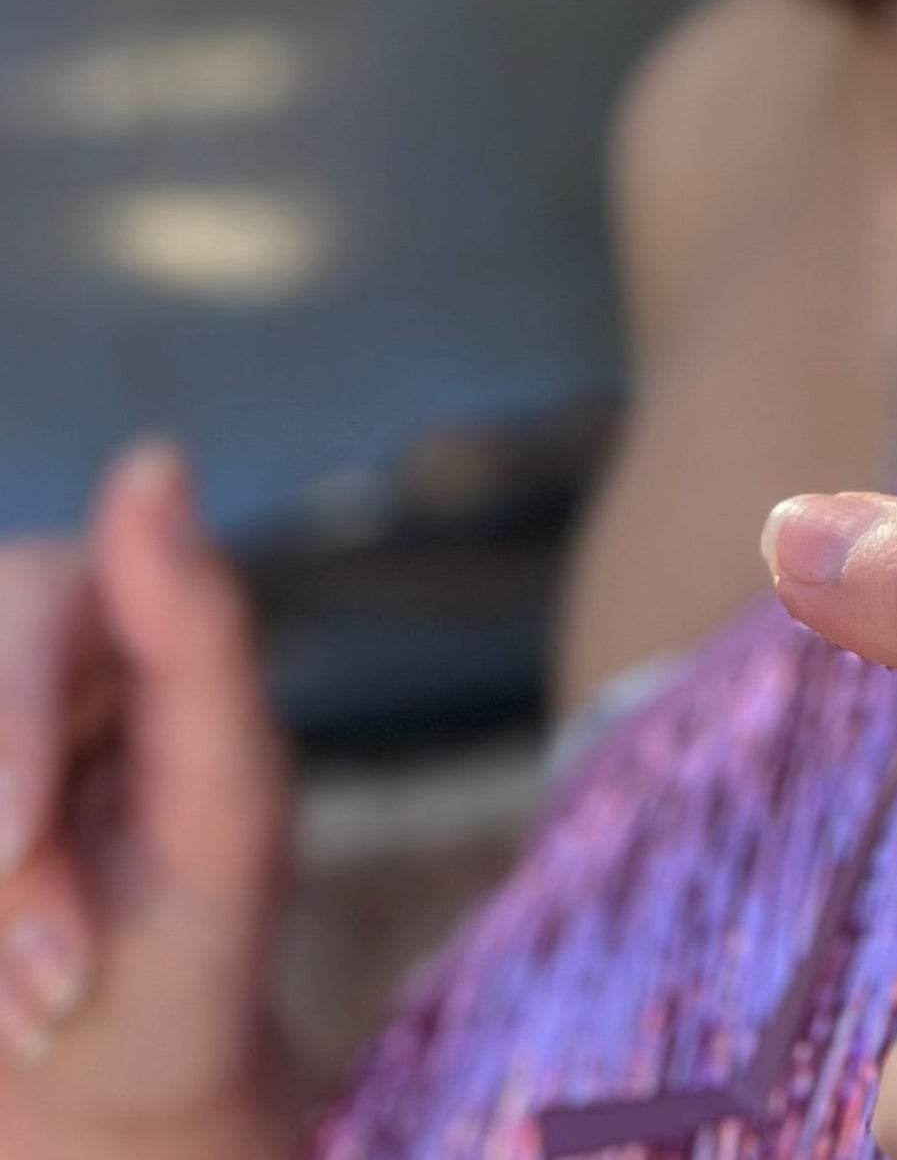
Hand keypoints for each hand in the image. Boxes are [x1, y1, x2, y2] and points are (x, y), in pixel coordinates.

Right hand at [0, 442, 297, 1159]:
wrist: (108, 1102)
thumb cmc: (193, 940)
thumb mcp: (225, 798)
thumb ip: (195, 629)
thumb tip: (152, 451)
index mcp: (106, 609)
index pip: (23, 607)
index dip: (5, 743)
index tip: (12, 846)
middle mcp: (8, 641)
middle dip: (0, 870)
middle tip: (57, 980)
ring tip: (34, 997)